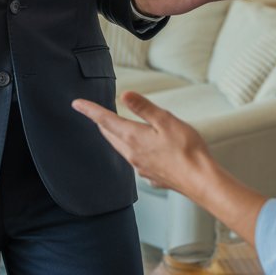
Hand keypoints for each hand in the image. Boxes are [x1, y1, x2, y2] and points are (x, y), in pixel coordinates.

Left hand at [72, 91, 211, 192]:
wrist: (200, 180)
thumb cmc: (187, 149)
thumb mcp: (166, 120)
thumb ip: (144, 108)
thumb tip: (124, 95)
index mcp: (133, 137)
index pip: (105, 120)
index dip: (90, 110)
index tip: (76, 104)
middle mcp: (132, 154)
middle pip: (110, 135)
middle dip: (101, 123)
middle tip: (94, 113)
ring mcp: (140, 167)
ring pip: (120, 148)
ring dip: (114, 136)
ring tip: (113, 127)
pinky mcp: (151, 175)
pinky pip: (134, 159)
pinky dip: (130, 149)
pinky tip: (140, 149)